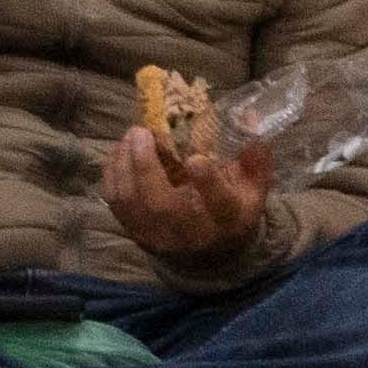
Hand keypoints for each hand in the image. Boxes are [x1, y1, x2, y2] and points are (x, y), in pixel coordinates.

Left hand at [102, 109, 274, 268]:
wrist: (206, 251)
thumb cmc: (229, 210)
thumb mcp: (251, 189)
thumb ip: (254, 158)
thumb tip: (251, 117)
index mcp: (226, 218)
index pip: (220, 203)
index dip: (209, 183)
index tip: (196, 157)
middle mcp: (190, 230)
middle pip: (162, 203)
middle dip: (146, 165)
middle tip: (142, 131)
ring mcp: (157, 232)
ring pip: (131, 199)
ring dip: (125, 162)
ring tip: (132, 134)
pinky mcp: (134, 228)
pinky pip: (115, 199)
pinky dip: (114, 170)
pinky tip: (122, 150)